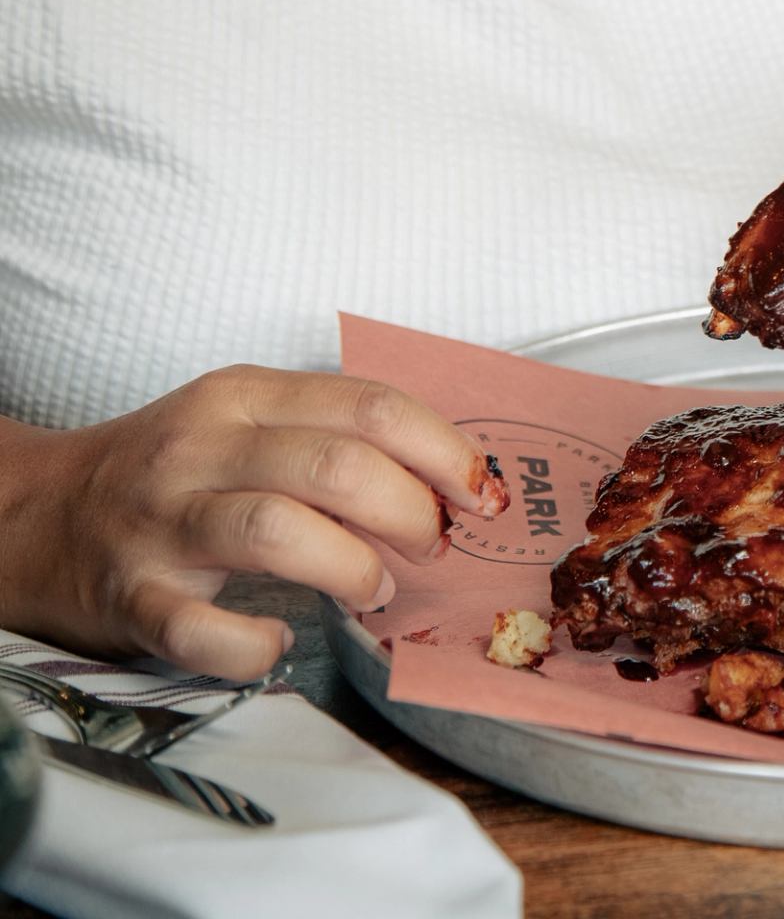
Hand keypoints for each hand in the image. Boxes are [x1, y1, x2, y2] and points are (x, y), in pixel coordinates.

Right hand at [0, 367, 506, 679]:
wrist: (36, 517)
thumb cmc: (174, 474)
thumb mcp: (248, 423)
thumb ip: (339, 437)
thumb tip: (453, 482)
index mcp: (245, 397)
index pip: (373, 406)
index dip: (446, 454)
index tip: (480, 496)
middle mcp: (202, 450)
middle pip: (339, 465)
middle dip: (413, 514)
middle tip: (431, 547)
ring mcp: (163, 523)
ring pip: (280, 530)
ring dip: (354, 569)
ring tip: (374, 591)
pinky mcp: (133, 598)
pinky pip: (202, 629)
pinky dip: (254, 645)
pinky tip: (276, 641)